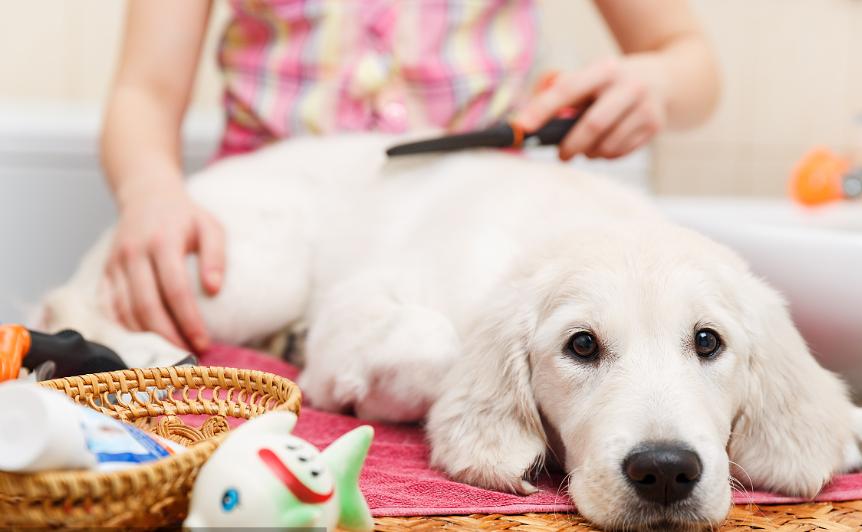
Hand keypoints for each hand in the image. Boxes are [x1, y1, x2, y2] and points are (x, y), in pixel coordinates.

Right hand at [104, 184, 224, 350]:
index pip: (175, 290)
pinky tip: (144, 341)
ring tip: (170, 352)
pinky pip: (109, 307)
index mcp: (162, 241)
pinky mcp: (105, 271)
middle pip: (146, 306)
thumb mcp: (210, 227)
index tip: (203, 342)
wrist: (146, 194)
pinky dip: (125, 328)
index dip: (188, 320)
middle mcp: (134, 253)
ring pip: (125, 310)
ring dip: (146, 337)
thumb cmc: (185, 216)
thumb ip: (216, 256)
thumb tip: (215, 289)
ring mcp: (115, 263)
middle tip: (187, 354)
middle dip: (167, 336)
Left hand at [514, 56, 668, 160]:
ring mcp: (646, 107)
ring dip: (590, 153)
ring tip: (586, 148)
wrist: (668, 80)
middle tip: (561, 155)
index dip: (542, 109)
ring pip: (607, 146)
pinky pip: (620, 153)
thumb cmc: (613, 83)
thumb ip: (563, 92)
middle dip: (571, 146)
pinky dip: (606, 156)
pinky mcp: (654, 127)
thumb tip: (533, 120)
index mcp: (605, 69)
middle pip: (592, 126)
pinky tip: (605, 146)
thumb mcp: (592, 75)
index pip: (568, 89)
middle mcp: (628, 86)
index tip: (521, 126)